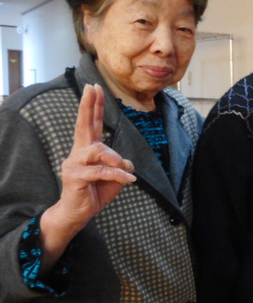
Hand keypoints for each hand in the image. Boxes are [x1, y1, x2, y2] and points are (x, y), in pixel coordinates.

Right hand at [40, 84, 135, 268]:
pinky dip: (118, 175)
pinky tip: (128, 180)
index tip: (94, 88)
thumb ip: (120, 166)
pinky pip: (101, 171)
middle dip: (89, 106)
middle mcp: (78, 153)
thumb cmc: (95, 192)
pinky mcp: (75, 176)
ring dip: (115, 159)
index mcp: (88, 149)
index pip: (90, 123)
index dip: (93, 106)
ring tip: (124, 171)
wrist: (78, 214)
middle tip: (92, 88)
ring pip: (98, 151)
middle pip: (83, 125)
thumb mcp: (114, 177)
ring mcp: (74, 164)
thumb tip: (127, 162)